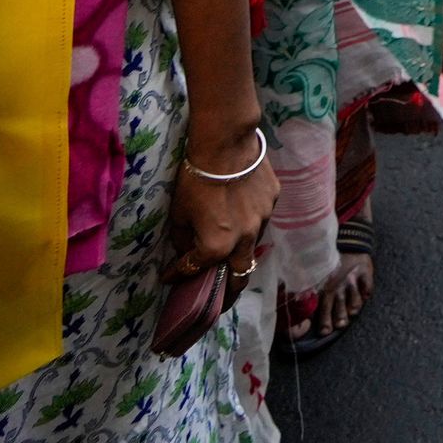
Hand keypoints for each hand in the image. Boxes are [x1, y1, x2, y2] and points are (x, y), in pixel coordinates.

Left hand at [169, 120, 274, 287]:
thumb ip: (184, 238)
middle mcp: (244, 239)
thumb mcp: (178, 213)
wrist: (225, 143)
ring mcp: (263, 220)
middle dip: (228, 293)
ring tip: (230, 254)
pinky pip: (261, 219)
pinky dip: (249, 224)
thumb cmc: (194, 178)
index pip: (195, 270)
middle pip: (240, 278)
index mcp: (217, 247)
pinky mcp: (273, 201)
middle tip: (218, 299)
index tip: (169, 278)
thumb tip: (189, 249)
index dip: (178, 275)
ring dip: (239, 255)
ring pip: (252, 248)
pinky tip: (240, 212)